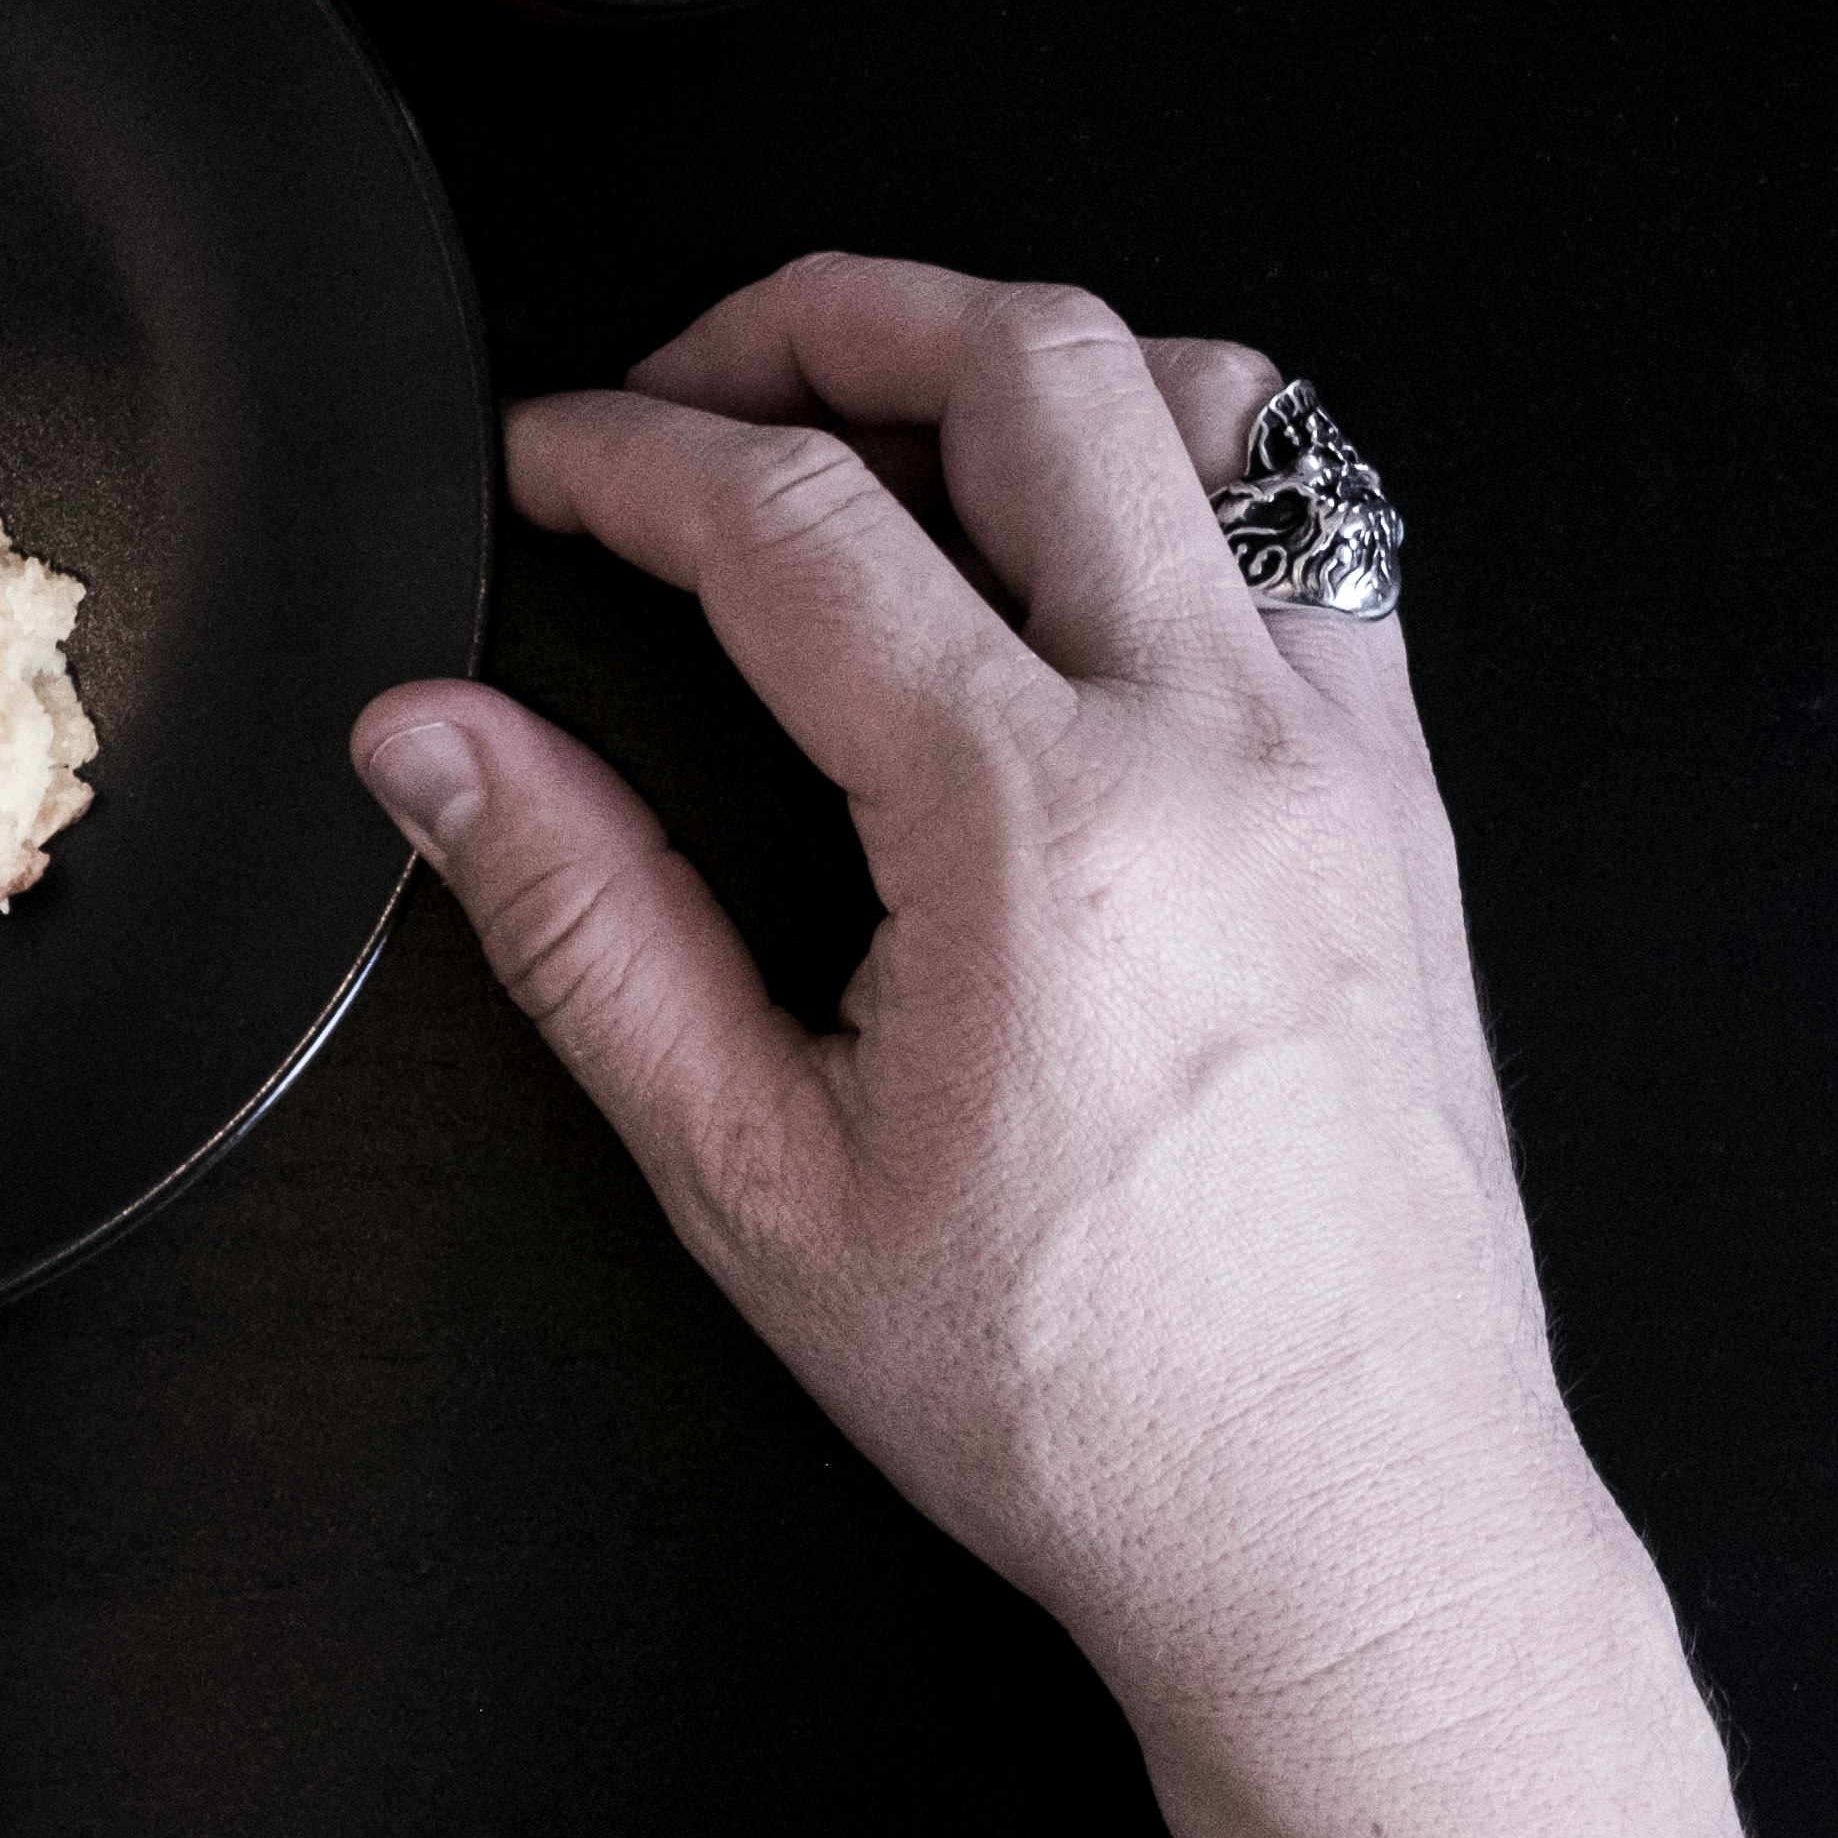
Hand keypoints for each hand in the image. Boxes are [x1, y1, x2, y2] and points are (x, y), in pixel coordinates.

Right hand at [353, 257, 1634, 1771]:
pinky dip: (1174, 475)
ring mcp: (1343, 747)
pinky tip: (1064, 562)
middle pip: (1030, 358)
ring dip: (1024, 362)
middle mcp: (1216, 736)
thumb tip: (431, 745)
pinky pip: (1313, 526)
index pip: (790, 519)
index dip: (627, 453)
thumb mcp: (754, 1181)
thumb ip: (581, 924)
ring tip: (881, 427)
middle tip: (693, 375)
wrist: (1349, 1525)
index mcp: (1035, 824)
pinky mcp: (1406, 796)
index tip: (541, 466)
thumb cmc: (1081, 1395)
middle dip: (826, 312)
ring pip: (1211, 396)